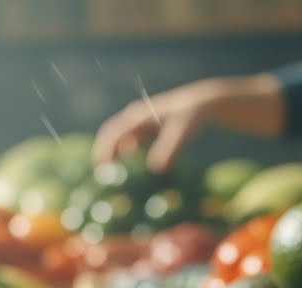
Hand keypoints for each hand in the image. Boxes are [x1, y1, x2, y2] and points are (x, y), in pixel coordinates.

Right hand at [93, 81, 210, 172]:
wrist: (201, 103)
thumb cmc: (189, 117)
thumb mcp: (180, 133)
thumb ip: (168, 149)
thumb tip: (155, 168)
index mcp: (137, 116)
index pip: (112, 132)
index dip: (104, 149)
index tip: (101, 166)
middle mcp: (135, 117)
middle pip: (111, 133)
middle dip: (104, 150)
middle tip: (100, 171)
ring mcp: (141, 121)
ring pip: (120, 136)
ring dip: (113, 151)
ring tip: (110, 169)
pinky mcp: (148, 126)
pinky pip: (131, 139)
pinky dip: (125, 150)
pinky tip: (130, 160)